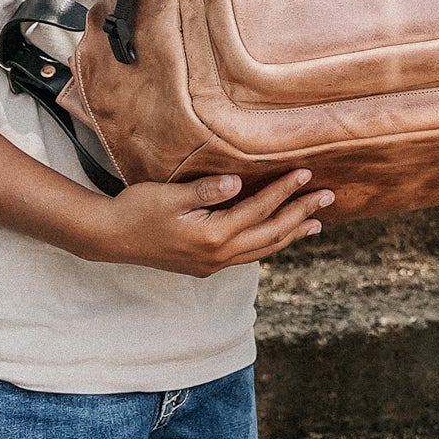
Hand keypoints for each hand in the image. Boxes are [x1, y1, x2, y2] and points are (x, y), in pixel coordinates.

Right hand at [84, 165, 331, 275]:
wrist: (109, 239)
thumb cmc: (137, 210)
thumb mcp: (170, 195)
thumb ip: (207, 190)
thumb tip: (238, 182)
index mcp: (212, 237)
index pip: (259, 210)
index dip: (285, 191)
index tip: (307, 173)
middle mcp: (218, 256)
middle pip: (270, 234)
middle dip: (301, 215)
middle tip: (329, 197)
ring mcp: (212, 264)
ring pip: (262, 250)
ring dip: (290, 234)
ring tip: (315, 224)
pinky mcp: (205, 265)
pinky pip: (248, 255)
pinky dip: (269, 243)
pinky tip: (276, 235)